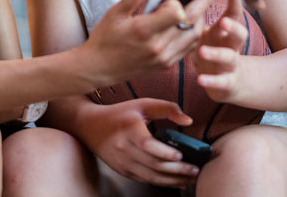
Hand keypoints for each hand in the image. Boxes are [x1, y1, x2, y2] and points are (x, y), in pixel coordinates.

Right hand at [84, 99, 198, 187]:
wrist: (90, 127)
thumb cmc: (120, 114)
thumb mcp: (142, 104)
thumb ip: (167, 108)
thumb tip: (188, 120)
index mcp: (130, 129)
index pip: (147, 144)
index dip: (165, 152)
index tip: (181, 155)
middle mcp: (125, 148)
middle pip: (154, 164)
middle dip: (177, 170)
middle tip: (195, 170)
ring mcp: (124, 163)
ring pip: (151, 176)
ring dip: (173, 180)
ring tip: (190, 178)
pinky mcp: (124, 171)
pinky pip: (146, 180)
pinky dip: (163, 183)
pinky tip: (177, 182)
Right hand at [85, 0, 217, 86]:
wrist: (98, 69)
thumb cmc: (104, 39)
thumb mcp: (113, 14)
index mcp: (144, 31)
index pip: (176, 13)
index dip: (179, 0)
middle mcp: (158, 46)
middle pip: (191, 22)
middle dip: (205, 2)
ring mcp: (164, 57)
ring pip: (194, 36)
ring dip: (202, 18)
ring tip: (202, 3)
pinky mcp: (166, 64)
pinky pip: (189, 48)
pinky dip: (195, 33)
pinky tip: (193, 22)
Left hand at [195, 0, 247, 102]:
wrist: (228, 83)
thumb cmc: (211, 50)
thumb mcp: (205, 33)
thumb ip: (196, 17)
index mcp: (224, 32)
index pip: (233, 13)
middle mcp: (231, 46)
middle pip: (240, 34)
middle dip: (233, 27)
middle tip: (223, 22)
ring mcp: (231, 65)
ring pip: (229, 57)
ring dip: (217, 54)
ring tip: (201, 51)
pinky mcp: (226, 82)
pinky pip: (221, 82)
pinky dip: (211, 81)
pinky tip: (200, 80)